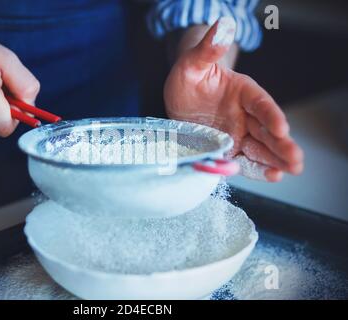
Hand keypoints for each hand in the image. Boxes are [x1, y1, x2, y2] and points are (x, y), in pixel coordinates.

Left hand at [164, 18, 302, 180]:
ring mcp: (238, 133)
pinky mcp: (228, 148)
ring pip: (260, 148)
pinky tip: (272, 176)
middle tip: (296, 158)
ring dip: (275, 160)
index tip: (281, 127)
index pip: (260, 102)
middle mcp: (244, 114)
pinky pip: (244, 160)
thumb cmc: (188, 77)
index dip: (270, 114)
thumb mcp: (192, 63)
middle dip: (281, 144)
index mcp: (242, 91)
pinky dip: (257, 169)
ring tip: (291, 170)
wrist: (181, 96)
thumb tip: (222, 28)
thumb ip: (208, 50)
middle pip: (266, 129)